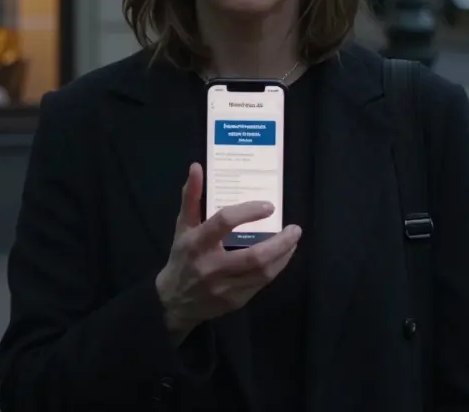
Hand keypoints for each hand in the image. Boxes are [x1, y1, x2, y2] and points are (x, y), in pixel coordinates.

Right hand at [154, 163, 301, 343]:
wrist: (174, 302)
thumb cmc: (181, 258)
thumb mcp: (182, 227)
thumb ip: (191, 197)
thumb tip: (196, 167)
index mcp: (196, 243)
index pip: (224, 222)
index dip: (248, 212)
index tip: (269, 206)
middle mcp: (211, 266)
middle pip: (253, 256)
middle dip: (280, 243)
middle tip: (295, 229)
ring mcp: (224, 287)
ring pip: (262, 272)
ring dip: (283, 255)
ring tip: (293, 241)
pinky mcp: (235, 301)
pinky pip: (261, 284)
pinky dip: (276, 268)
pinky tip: (282, 257)